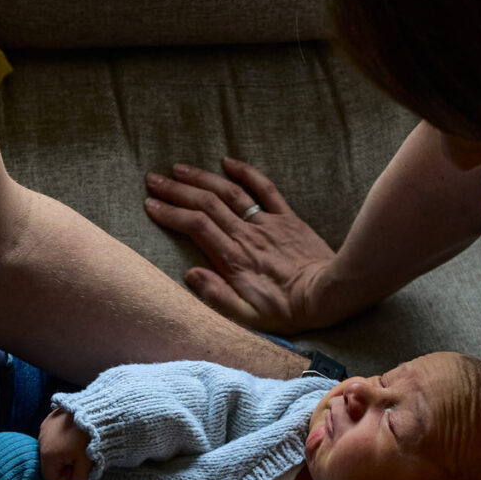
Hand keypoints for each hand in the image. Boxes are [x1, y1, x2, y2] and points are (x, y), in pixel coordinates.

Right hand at [38, 407, 94, 479]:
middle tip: (81, 455)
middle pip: (50, 463)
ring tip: (80, 442)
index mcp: (48, 455)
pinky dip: (62, 437)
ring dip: (64, 450)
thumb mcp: (87, 465)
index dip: (67, 477)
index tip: (79, 467)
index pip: (51, 478)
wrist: (97, 409)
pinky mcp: (51, 417)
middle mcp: (42, 440)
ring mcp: (45, 426)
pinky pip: (53, 435)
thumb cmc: (91, 439)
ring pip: (51, 448)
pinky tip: (75, 432)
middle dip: (65, 463)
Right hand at [144, 157, 338, 333]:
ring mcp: (267, 223)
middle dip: (177, 190)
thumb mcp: (248, 318)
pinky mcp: (287, 218)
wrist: (330, 294)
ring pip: (228, 193)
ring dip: (201, 178)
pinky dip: (245, 173)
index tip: (150, 205)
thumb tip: (190, 274)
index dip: (170, 213)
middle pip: (206, 204)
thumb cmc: (288, 311)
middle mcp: (247, 235)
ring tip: (178, 168)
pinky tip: (227, 161)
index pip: (195, 227)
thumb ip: (217, 296)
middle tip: (153, 180)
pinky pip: (264, 189)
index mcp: (233, 259)